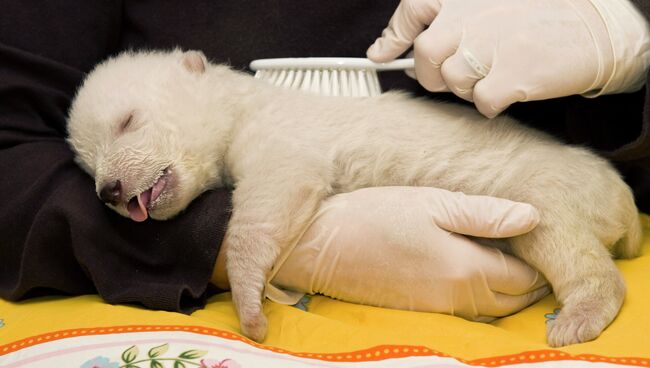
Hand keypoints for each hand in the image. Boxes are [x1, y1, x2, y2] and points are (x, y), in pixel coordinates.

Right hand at [267, 186, 549, 320]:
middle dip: (529, 284)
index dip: (540, 265)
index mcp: (466, 269)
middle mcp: (456, 298)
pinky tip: (469, 271)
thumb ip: (485, 215)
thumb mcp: (432, 203)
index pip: (524, 279)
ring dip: (505, 292)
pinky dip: (478, 296)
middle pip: (512, 302)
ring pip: (489, 310)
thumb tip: (533, 217)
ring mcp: (435, 308)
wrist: (320, 245)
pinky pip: (463, 310)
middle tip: (535, 257)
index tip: (545, 246)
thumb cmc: (374, 216)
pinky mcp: (417, 311)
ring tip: (507, 263)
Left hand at [367, 0, 649, 117]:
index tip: (381, 54)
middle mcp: (472, 15)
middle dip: (433, 73)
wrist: (598, 28)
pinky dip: (491, 102)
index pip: (413, 10)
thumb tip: (381, 50)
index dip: (392, 36)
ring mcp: (490, 45)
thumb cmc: (540, 17)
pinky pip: (480, 101)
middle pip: (425, 55)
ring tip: (497, 73)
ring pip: (453, 81)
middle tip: (456, 74)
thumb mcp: (490, 4)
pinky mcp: (510, 75)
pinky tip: (512, 87)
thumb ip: (444, 20)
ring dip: (468, 87)